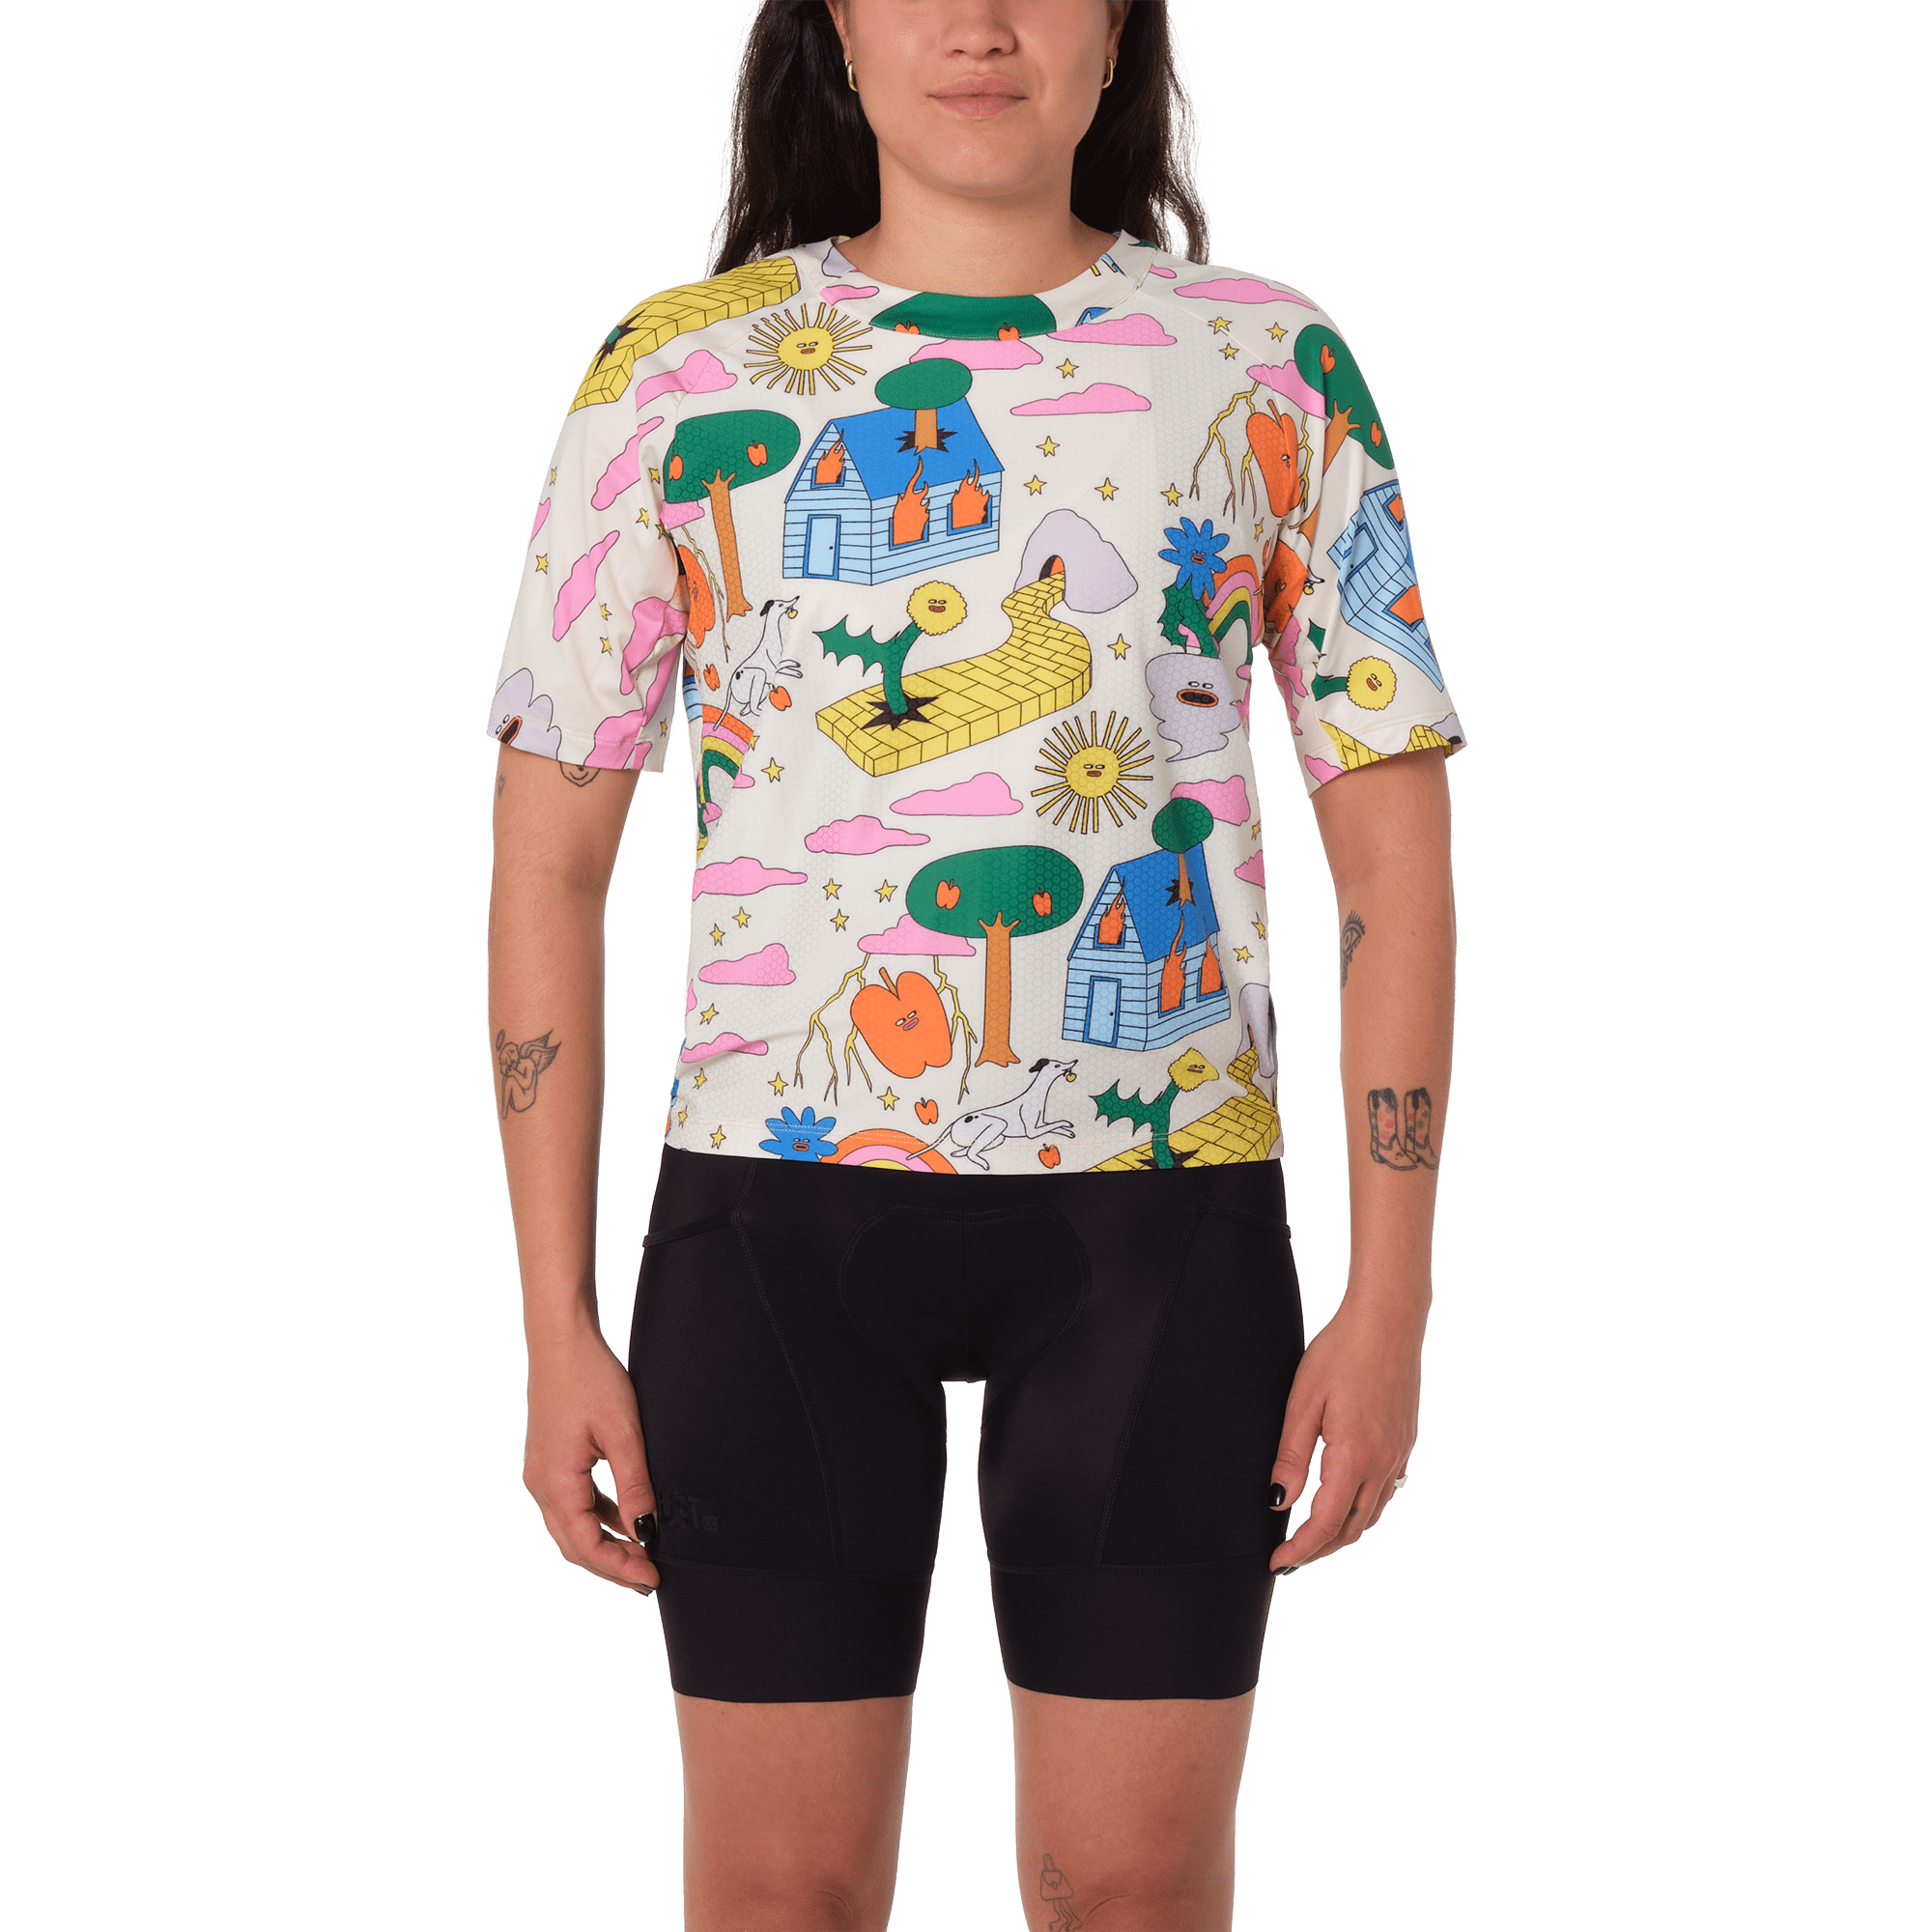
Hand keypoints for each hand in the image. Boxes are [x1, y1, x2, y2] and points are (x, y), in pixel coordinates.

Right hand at [522, 1319, 660, 1596]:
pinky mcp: (550, 1461)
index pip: (587, 1547)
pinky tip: (626, 1519)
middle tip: (649, 1579)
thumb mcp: (623, 1434)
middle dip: (612, 1565)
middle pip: (575, 1545)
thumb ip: (634, 1486)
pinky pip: (573, 1503)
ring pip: (572, 1527)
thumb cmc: (590, 1378)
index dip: (620, 1568)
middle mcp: (541, 1485)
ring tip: (641, 1556)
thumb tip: (646, 1530)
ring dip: (606, 1544)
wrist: (561, 1340)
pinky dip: (599, 1518)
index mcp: (556, 1483)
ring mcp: (542, 1473)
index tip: (653, 1579)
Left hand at [1268, 1280, 1426, 1572]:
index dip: (1300, 1549)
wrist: (1389, 1320)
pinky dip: (1365, 1511)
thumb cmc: (1342, 1352)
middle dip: (1320, 1550)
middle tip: (1290, 1558)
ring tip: (1315, 1541)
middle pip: (1352, 1528)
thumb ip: (1291, 1456)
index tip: (1278, 1562)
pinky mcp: (1408, 1443)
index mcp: (1354, 1456)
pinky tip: (1348, 1505)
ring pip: (1373, 1515)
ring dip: (1343, 1535)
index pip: (1325, 1523)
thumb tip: (1278, 1502)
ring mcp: (1401, 1454)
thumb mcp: (1303, 1402)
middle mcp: (1384, 1463)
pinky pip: (1387, 1493)